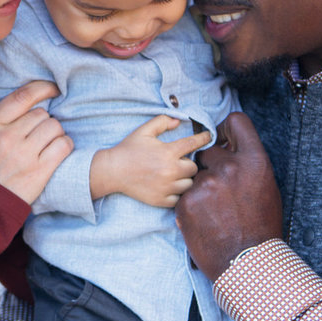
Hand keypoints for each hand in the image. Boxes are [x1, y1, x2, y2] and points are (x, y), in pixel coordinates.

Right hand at [0, 81, 71, 203]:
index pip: (22, 96)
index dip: (42, 88)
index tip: (52, 88)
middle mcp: (8, 136)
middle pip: (41, 114)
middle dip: (44, 120)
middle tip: (40, 131)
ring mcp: (25, 154)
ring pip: (54, 127)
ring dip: (55, 132)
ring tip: (49, 141)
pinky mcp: (39, 171)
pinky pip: (63, 146)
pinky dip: (65, 145)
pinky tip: (59, 150)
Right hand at [91, 115, 209, 206]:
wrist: (112, 171)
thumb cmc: (129, 149)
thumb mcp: (144, 131)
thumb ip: (162, 122)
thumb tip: (179, 120)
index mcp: (168, 152)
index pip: (194, 144)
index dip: (204, 139)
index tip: (209, 137)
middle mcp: (170, 170)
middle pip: (194, 168)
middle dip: (188, 164)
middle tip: (179, 162)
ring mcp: (166, 187)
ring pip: (189, 184)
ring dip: (185, 179)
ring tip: (175, 175)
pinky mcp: (161, 200)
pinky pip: (179, 198)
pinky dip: (177, 193)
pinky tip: (170, 187)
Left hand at [177, 112, 282, 280]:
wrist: (246, 262)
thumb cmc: (260, 227)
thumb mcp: (266, 188)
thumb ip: (248, 164)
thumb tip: (232, 148)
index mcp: (254, 160)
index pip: (236, 121)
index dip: (226, 129)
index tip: (222, 140)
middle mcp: (229, 166)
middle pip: (208, 150)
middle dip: (210, 165)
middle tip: (218, 190)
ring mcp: (205, 183)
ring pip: (194, 174)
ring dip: (200, 188)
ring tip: (214, 211)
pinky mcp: (186, 201)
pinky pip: (184, 194)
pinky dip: (191, 206)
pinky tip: (205, 220)